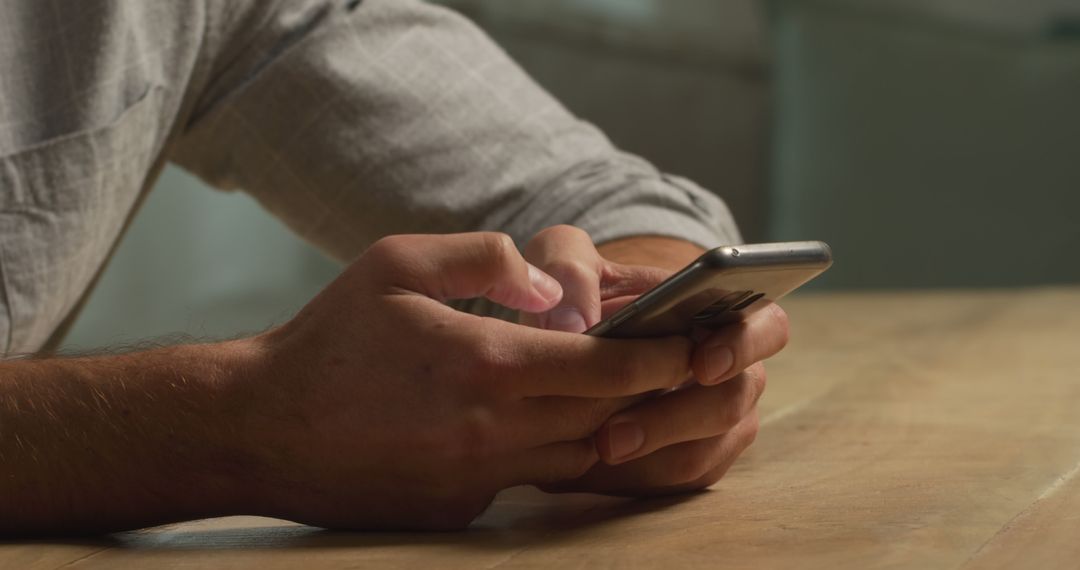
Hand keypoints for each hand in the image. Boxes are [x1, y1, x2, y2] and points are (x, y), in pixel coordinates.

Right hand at [241, 232, 693, 528]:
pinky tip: (540, 423)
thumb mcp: (396, 263)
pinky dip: (547, 450)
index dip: (660, 356)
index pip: (606, 366)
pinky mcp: (458, 508)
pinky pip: (525, 478)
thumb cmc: (328, 339)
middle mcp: (491, 430)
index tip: (696, 344)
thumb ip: (485, 259)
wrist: (261, 428)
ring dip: (607, 424)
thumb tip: (555, 288)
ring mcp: (476, 478)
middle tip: (685, 366)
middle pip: (605, 415)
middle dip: (652, 392)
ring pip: (575, 454)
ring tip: (627, 392)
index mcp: (485, 363)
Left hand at [522, 226, 787, 495]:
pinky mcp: (692, 460)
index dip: (742, 346)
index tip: (701, 364)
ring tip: (600, 447)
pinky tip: (595, 466)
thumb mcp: (565, 257)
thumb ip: (569, 272)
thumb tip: (574, 322)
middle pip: (733, 401)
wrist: (571, 338)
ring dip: (652, 453)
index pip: (767, 325)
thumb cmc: (585, 288)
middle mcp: (735, 370)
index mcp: (725, 310)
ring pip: (704, 451)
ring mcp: (717, 421)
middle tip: (618, 431)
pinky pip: (678, 480)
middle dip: (675, 418)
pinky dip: (637, 476)